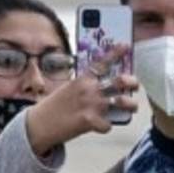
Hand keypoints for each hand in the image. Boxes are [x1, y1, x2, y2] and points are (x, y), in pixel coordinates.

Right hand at [24, 44, 138, 155]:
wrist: (38, 125)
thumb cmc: (53, 108)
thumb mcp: (68, 90)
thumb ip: (85, 88)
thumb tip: (104, 91)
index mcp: (82, 79)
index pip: (102, 62)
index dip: (116, 53)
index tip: (126, 46)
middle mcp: (89, 89)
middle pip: (120, 81)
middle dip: (132, 82)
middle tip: (135, 85)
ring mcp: (91, 104)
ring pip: (122, 102)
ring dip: (131, 105)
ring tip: (132, 107)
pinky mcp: (90, 121)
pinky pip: (108, 125)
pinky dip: (106, 127)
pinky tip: (99, 127)